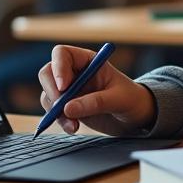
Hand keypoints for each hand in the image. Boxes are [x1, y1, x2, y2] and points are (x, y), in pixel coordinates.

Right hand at [37, 44, 155, 135]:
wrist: (134, 117)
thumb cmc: (131, 99)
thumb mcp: (119, 99)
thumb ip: (96, 102)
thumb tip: (68, 109)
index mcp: (88, 60)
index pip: (62, 54)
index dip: (58, 67)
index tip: (64, 87)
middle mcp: (74, 72)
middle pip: (48, 73)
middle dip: (52, 91)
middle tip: (61, 109)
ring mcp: (69, 89)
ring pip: (48, 94)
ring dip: (55, 110)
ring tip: (74, 125)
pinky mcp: (67, 106)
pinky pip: (53, 110)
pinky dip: (59, 120)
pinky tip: (73, 128)